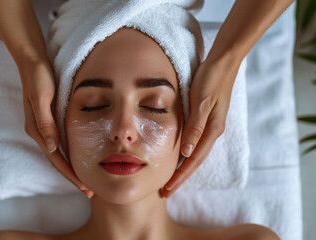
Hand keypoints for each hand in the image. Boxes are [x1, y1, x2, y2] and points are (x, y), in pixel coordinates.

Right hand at [18, 55, 93, 197]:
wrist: (31, 60)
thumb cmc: (38, 77)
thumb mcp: (42, 98)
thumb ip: (46, 122)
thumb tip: (52, 147)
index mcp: (38, 129)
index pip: (56, 158)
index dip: (69, 174)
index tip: (83, 186)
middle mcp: (39, 131)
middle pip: (57, 160)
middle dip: (72, 176)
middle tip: (88, 190)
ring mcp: (43, 126)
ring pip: (59, 153)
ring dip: (71, 167)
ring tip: (85, 179)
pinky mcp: (48, 119)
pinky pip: (59, 142)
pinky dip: (69, 153)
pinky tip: (78, 157)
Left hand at [161, 58, 239, 197]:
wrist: (223, 62)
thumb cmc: (210, 79)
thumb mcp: (201, 101)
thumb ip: (195, 127)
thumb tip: (187, 152)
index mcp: (212, 130)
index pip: (193, 160)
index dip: (180, 176)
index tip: (168, 189)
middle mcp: (212, 131)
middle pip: (194, 161)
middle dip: (180, 177)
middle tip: (166, 191)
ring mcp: (211, 125)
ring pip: (195, 153)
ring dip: (183, 167)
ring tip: (170, 179)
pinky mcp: (206, 118)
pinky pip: (195, 142)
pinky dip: (186, 153)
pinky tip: (179, 156)